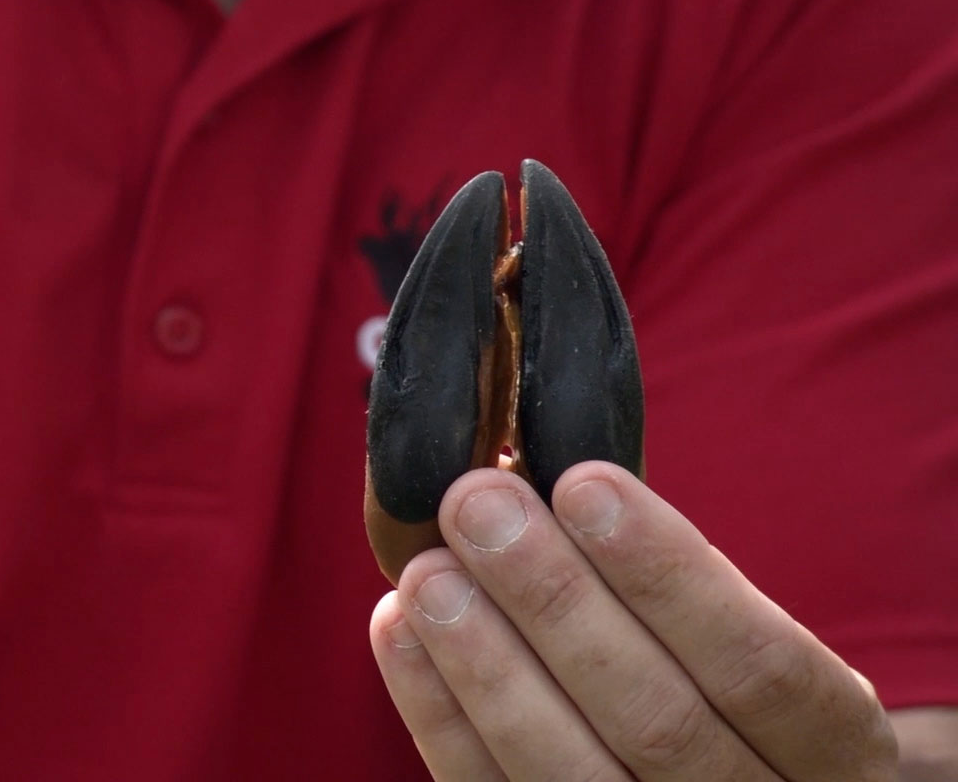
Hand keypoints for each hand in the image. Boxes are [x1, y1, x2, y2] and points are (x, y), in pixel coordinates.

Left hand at [368, 464, 895, 779]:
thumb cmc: (714, 688)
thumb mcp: (741, 637)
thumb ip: (670, 583)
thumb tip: (547, 481)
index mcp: (834, 750)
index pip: (762, 667)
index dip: (671, 576)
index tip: (583, 483)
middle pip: (657, 721)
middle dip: (555, 600)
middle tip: (478, 502)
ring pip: (570, 773)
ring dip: (485, 660)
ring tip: (429, 569)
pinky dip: (437, 714)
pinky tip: (399, 627)